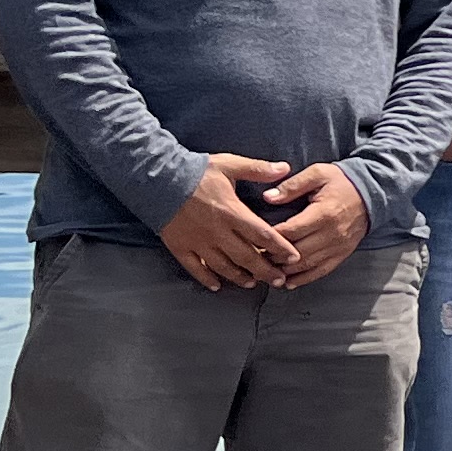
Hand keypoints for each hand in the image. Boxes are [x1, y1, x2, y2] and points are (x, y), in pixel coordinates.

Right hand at [160, 155, 297, 290]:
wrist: (157, 178)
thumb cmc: (196, 171)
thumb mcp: (229, 165)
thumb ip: (258, 169)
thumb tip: (285, 167)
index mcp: (232, 212)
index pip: (263, 235)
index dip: (281, 248)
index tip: (294, 257)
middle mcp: (218, 232)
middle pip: (247, 257)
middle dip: (265, 271)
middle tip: (279, 281)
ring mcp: (198, 242)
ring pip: (223, 266)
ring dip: (240, 277)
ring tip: (252, 283)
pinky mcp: (180, 247)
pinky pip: (195, 269)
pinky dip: (207, 279)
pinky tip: (216, 286)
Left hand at [262, 161, 372, 287]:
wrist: (371, 192)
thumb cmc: (341, 182)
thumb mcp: (317, 174)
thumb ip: (292, 185)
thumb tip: (268, 197)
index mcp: (323, 214)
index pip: (290, 231)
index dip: (269, 237)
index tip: (253, 238)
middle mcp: (331, 234)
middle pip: (296, 252)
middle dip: (273, 257)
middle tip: (254, 256)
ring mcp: (338, 247)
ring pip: (306, 265)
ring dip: (284, 271)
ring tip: (266, 270)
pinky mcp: (342, 254)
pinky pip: (321, 271)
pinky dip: (303, 279)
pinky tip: (288, 282)